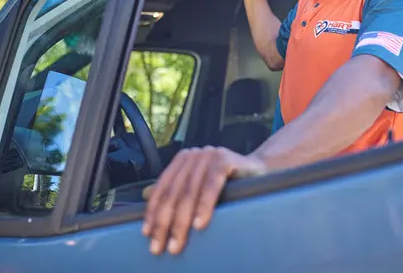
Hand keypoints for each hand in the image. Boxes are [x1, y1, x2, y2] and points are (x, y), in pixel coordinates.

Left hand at [141, 146, 266, 254]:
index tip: (148, 235)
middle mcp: (192, 155)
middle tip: (160, 246)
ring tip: (177, 242)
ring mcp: (208, 155)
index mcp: (181, 160)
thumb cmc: (226, 182)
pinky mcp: (225, 160)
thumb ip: (175, 190)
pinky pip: (211, 186)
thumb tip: (144, 197)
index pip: (162, 189)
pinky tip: (199, 224)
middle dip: (165, 223)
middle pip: (173, 193)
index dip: (153, 213)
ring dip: (182, 221)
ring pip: (189, 193)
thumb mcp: (197, 185)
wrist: (257, 170)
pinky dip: (204, 206)